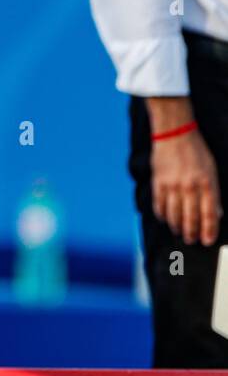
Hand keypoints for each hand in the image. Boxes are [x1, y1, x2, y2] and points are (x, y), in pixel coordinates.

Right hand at [151, 129, 221, 245]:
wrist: (174, 134)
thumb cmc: (196, 152)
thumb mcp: (212, 171)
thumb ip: (213, 193)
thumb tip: (216, 213)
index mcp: (207, 183)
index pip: (209, 214)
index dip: (209, 231)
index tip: (207, 241)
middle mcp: (190, 186)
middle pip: (190, 217)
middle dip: (191, 232)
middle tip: (191, 240)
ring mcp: (172, 185)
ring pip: (174, 214)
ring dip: (176, 226)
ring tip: (178, 232)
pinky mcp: (158, 182)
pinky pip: (159, 204)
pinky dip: (161, 214)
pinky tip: (164, 219)